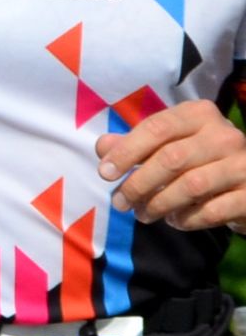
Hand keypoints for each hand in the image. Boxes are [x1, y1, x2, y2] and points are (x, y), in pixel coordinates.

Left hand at [101, 100, 245, 230]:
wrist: (245, 183)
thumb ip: (135, 144)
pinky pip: (211, 210)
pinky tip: (174, 220)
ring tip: (142, 214)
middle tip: (120, 203)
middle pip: (171, 158)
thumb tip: (103, 146)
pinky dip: (186, 219)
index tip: (105, 173)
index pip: (158, 127)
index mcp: (200, 115)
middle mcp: (225, 135)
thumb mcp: (168, 144)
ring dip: (158, 204)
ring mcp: (243, 164)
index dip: (127, 151)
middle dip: (138, 184)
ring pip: (191, 185)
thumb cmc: (198, 160)